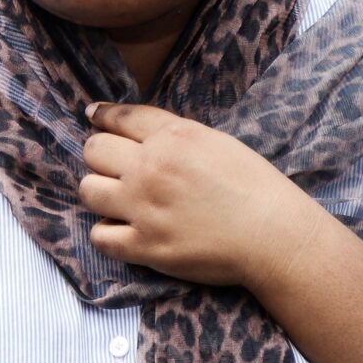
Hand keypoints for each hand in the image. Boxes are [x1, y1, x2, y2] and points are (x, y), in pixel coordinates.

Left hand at [79, 103, 299, 285]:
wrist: (273, 234)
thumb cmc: (254, 186)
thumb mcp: (215, 141)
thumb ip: (173, 133)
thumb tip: (140, 131)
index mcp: (172, 137)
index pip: (119, 117)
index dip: (102, 116)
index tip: (93, 116)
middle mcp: (151, 167)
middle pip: (94, 150)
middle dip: (102, 156)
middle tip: (115, 168)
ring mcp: (144, 207)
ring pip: (88, 190)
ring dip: (100, 193)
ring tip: (118, 200)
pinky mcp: (146, 246)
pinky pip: (100, 236)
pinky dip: (108, 234)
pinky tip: (124, 231)